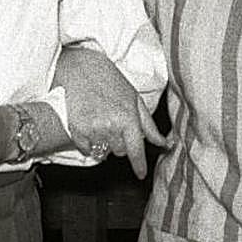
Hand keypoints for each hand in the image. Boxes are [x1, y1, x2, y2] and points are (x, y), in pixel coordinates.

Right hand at [53, 46, 166, 178]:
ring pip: (104, 151)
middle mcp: (112, 126)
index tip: (140, 174)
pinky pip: (86, 149)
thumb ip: (148, 125)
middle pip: (120, 151)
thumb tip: (165, 143)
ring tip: (101, 120)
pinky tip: (89, 124)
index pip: (136, 150)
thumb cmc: (110, 80)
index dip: (139, 165)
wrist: (80, 67)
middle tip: (114, 120)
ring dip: (105, 142)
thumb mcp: (133, 98)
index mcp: (129, 118)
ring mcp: (93, 130)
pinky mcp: (76, 131)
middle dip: (121, 141)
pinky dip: (88, 143)